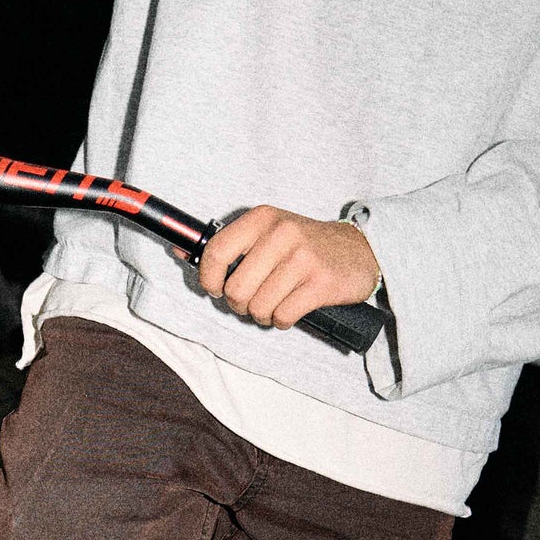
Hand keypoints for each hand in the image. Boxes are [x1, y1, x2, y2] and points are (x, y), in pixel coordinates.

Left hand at [195, 206, 378, 328]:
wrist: (360, 250)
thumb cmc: (304, 246)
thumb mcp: (267, 233)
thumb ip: (227, 244)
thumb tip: (180, 250)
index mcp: (262, 219)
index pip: (216, 252)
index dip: (209, 280)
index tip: (215, 289)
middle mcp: (281, 234)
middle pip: (235, 290)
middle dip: (239, 305)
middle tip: (252, 300)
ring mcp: (303, 258)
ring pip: (258, 307)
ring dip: (262, 315)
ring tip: (274, 304)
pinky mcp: (321, 283)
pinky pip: (282, 316)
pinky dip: (282, 320)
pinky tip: (292, 309)